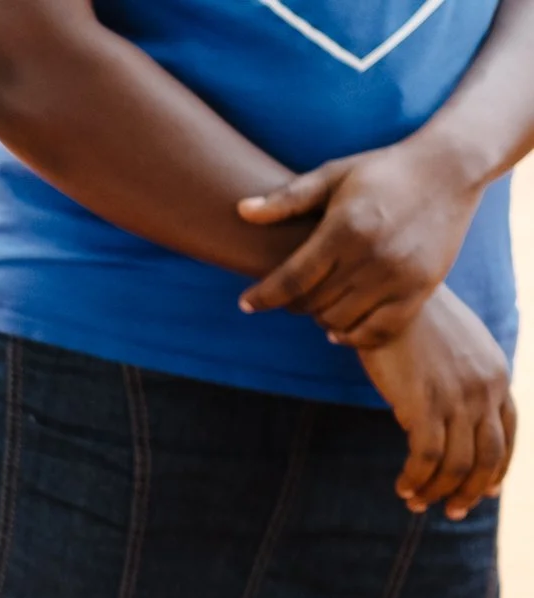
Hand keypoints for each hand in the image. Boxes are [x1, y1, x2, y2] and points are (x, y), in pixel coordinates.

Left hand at [237, 139, 482, 347]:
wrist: (450, 169)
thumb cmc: (383, 171)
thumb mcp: (334, 175)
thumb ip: (288, 199)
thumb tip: (240, 211)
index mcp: (346, 229)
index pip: (292, 280)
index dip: (263, 296)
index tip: (246, 303)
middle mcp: (372, 257)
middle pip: (312, 304)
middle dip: (293, 302)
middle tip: (291, 293)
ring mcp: (399, 276)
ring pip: (339, 321)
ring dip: (321, 317)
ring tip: (319, 301)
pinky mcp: (421, 289)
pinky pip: (377, 331)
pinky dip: (354, 335)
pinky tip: (341, 326)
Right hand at [355, 285, 516, 518]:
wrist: (392, 295)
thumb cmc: (414, 320)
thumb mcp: (455, 347)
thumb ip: (463, 377)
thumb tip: (448, 408)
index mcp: (497, 375)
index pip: (507, 435)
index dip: (497, 469)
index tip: (482, 492)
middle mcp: (485, 389)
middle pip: (488, 457)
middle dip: (471, 491)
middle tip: (452, 511)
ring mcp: (457, 397)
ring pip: (458, 463)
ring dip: (438, 490)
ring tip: (417, 503)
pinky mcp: (424, 403)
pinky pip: (427, 457)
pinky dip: (416, 478)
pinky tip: (402, 487)